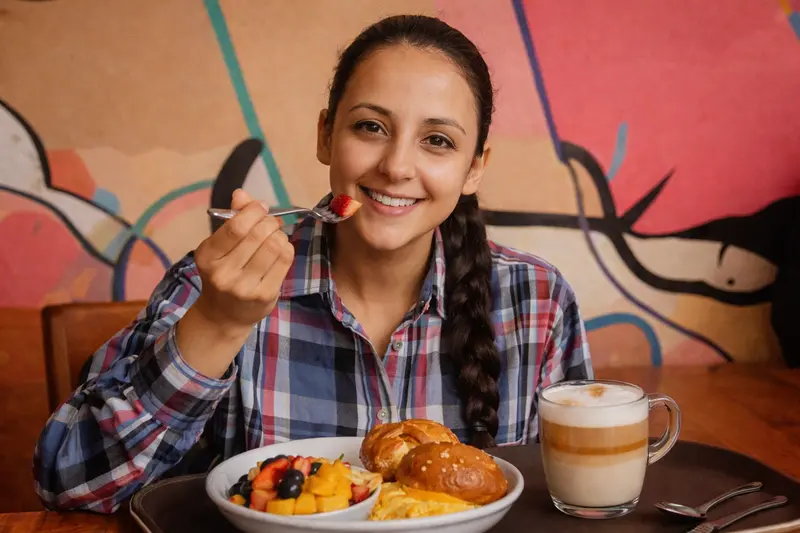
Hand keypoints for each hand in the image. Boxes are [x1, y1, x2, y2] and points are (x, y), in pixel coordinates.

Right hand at [192, 189, 294, 330]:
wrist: (223, 315)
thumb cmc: (223, 273)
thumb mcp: (219, 247)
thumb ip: (232, 219)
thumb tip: (242, 193)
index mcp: (208, 256)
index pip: (236, 227)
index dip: (254, 211)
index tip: (260, 207)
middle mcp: (223, 273)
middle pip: (258, 235)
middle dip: (269, 222)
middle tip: (271, 223)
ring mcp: (244, 287)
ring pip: (275, 246)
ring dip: (279, 235)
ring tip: (275, 237)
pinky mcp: (264, 295)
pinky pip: (285, 260)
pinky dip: (287, 248)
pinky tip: (280, 250)